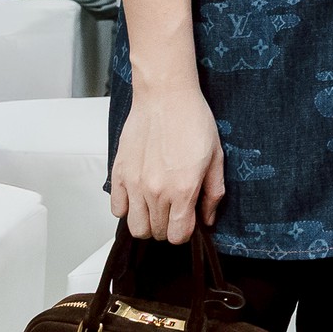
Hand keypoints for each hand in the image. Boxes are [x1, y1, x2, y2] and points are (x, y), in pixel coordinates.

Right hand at [109, 78, 223, 243]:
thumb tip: (208, 219)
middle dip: (168, 227)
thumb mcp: (216, 156)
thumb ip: (213, 193)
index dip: (186, 231)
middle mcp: (156, 191)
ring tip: (157, 206)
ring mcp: (134, 184)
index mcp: (183, 189)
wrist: (165, 96)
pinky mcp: (118, 174)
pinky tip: (139, 195)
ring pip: (136, 227)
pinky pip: (116, 209)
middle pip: (157, 233)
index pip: (178, 236)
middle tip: (175, 209)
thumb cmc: (193, 120)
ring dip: (147, 222)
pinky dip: (127, 208)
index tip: (189, 219)